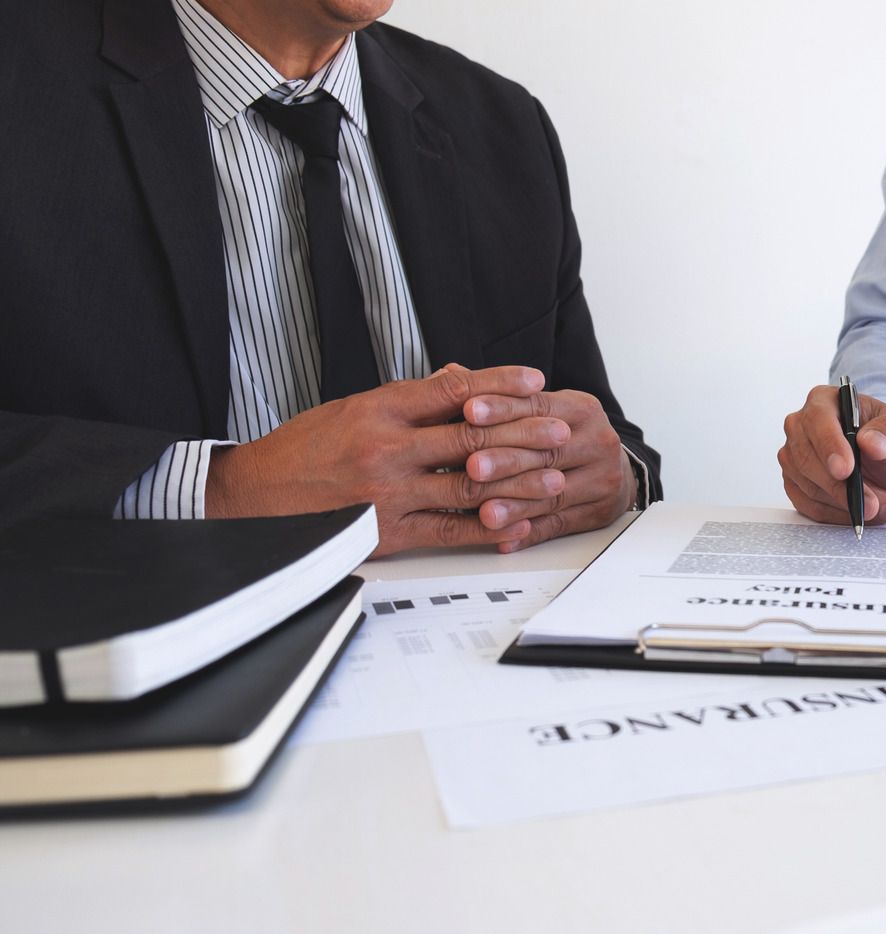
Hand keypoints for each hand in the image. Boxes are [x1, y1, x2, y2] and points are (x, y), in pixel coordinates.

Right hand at [207, 364, 565, 556]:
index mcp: (379, 409)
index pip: (453, 390)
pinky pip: (447, 531)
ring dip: (517, 484)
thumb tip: (459, 378)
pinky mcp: (387, 532)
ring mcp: (389, 492)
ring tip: (552, 479)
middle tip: (560, 430)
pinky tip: (515, 525)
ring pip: (468, 487)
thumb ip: (410, 398)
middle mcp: (387, 448)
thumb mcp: (353, 408)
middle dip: (524, 434)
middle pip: (471, 437)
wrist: (253, 497)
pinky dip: (485, 529)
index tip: (536, 382)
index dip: (500, 385)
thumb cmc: (303, 450)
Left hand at [457, 387, 637, 552]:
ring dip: (515, 504)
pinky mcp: (598, 513)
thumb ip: (501, 398)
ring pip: (552, 493)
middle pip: (547, 452)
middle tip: (471, 466)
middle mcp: (598, 442)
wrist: (614, 469)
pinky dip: (528, 533)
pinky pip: (559, 525)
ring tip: (483, 512)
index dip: (503, 409)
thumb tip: (452, 375)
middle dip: (505, 459)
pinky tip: (504, 539)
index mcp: (583, 409)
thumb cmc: (566, 437)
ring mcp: (602, 479)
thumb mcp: (542, 410)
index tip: (469, 411)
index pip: (539, 407)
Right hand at [778, 385, 885, 525]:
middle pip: (806, 459)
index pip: (817, 421)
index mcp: (824, 401)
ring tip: (880, 509)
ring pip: (808, 487)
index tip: (846, 470)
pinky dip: (837, 515)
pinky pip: (809, 506)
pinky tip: (861, 514)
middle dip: (840, 487)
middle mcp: (801, 427)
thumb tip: (871, 442)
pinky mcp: (795, 485)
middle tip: (870, 504)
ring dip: (845, 505)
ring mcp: (794, 457)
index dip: (830, 446)